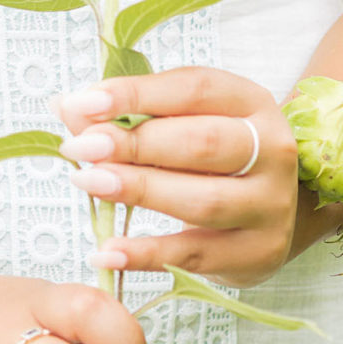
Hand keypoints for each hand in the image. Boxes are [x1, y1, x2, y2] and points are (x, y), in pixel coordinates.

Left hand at [56, 68, 300, 285]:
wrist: (275, 211)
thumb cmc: (216, 159)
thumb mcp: (184, 123)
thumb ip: (128, 115)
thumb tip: (66, 107)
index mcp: (251, 102)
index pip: (194, 88)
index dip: (137, 93)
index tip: (85, 103)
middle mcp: (271, 149)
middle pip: (203, 143)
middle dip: (135, 143)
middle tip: (82, 147)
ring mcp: (270, 205)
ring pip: (203, 200)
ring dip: (139, 191)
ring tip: (88, 183)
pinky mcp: (258, 252)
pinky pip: (195, 255)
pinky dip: (147, 254)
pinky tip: (107, 250)